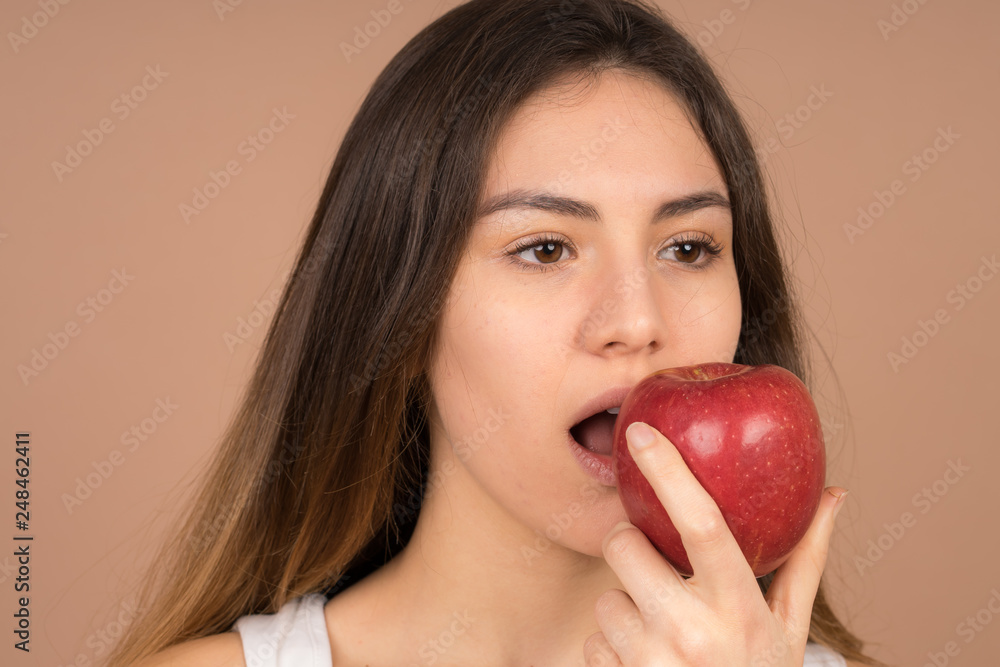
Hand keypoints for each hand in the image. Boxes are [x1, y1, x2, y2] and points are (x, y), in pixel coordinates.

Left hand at [584, 421, 847, 665]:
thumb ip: (806, 558)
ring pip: (605, 597)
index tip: (641, 433)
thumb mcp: (787, 625)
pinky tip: (646, 665)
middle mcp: (692, 631)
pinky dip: (612, 647)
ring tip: (662, 636)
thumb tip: (836, 494)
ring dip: (625, 608)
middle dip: (632, 547)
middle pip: (625, 546)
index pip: (700, 522)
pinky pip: (591, 641)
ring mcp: (650, 661)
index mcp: (738, 605)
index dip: (669, 471)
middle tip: (655, 569)